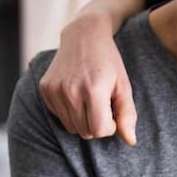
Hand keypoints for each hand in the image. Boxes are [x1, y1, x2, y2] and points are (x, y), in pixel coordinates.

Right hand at [39, 14, 137, 144]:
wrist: (84, 35)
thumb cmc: (109, 62)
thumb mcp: (124, 86)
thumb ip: (128, 115)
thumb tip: (131, 141)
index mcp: (93, 90)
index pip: (99, 130)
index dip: (110, 126)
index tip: (113, 112)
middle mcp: (70, 91)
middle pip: (85, 132)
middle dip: (97, 124)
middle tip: (103, 105)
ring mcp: (55, 90)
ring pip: (72, 127)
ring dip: (83, 120)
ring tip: (90, 100)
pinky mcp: (45, 89)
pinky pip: (59, 116)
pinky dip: (70, 111)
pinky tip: (77, 93)